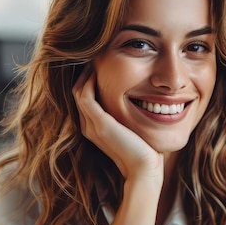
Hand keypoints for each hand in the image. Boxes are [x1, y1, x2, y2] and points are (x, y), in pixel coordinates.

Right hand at [72, 65, 163, 187]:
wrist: (146, 169)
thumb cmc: (146, 151)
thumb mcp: (134, 129)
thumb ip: (131, 117)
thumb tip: (146, 101)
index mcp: (96, 128)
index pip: (86, 98)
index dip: (91, 79)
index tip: (103, 64)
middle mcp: (89, 126)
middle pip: (79, 92)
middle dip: (87, 73)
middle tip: (97, 55)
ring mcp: (91, 125)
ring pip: (79, 91)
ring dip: (86, 73)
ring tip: (96, 57)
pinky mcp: (99, 123)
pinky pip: (84, 95)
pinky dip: (88, 80)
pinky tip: (98, 69)